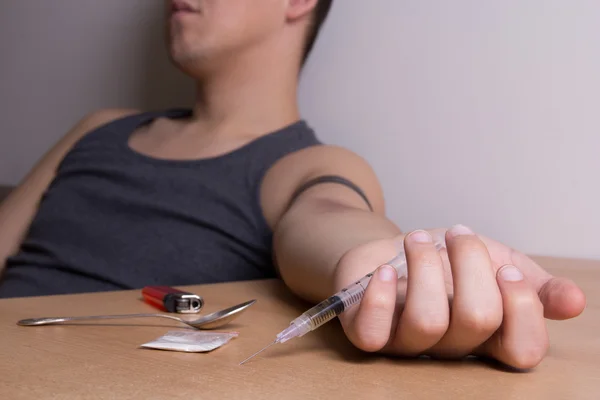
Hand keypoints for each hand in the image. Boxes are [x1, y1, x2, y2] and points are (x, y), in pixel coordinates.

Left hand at [333, 225, 585, 368]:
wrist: (398, 249)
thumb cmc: (450, 261)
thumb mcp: (499, 263)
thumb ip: (536, 284)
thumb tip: (576, 302)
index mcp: (491, 336)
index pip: (524, 351)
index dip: (522, 307)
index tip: (507, 268)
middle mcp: (453, 348)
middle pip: (477, 319)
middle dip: (471, 262)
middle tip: (459, 234)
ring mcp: (409, 344)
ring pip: (427, 321)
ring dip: (426, 266)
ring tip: (419, 239)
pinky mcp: (371, 333)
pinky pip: (374, 333)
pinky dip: (381, 296)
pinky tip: (386, 270)